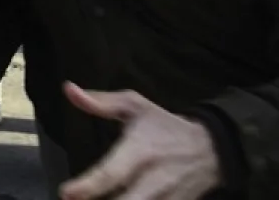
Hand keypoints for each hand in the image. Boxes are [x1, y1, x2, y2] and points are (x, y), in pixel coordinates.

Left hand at [59, 82, 221, 199]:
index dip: (87, 187)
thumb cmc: (165, 126)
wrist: (211, 149)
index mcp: (140, 151)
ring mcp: (167, 198)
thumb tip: (69, 90)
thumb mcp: (135, 105)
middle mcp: (154, 179)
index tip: (66, 193)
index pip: (111, 173)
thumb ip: (101, 102)